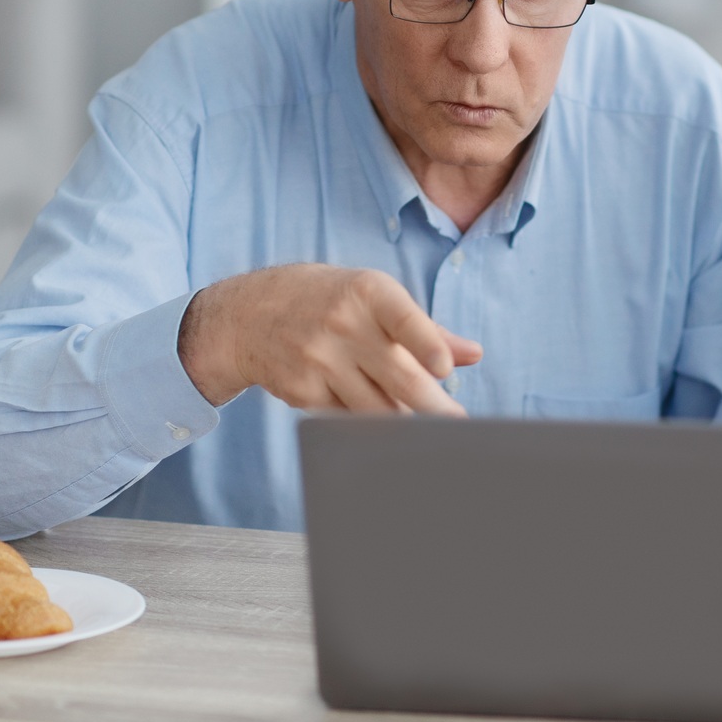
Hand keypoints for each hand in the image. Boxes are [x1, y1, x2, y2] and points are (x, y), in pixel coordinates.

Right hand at [180, 264, 482, 413]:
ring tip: (428, 429)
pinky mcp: (303, 392)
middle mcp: (342, 324)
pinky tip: (383, 426)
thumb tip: (473, 355)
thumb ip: (425, 329)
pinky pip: (349, 419)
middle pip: (398, 377)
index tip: (444, 369)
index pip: (402, 318)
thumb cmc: (327, 302)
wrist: (247, 316)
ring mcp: (319, 360)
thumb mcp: (372, 297)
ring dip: (406, 422)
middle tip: (460, 426)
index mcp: (367, 292)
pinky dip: (370, 425)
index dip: (425, 344)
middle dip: (435, 408)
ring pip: (377, 407)